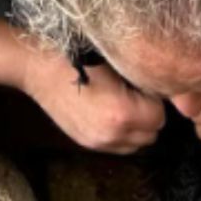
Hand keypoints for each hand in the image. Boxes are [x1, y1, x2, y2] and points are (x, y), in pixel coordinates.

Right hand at [22, 46, 164, 155]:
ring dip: (137, 128)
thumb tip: (163, 88)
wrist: (37, 67)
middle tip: (136, 94)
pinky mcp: (88, 145)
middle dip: (149, 116)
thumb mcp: (116, 60)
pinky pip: (119, 147)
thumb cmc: (76, 54)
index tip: (144, 85)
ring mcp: (99, 143)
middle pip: (151, 134)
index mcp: (123, 113)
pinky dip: (121, 134)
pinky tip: (109, 113)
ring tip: (123, 104)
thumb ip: (142, 80)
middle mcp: (113, 134)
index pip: (160, 116)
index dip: (155, 99)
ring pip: (137, 145)